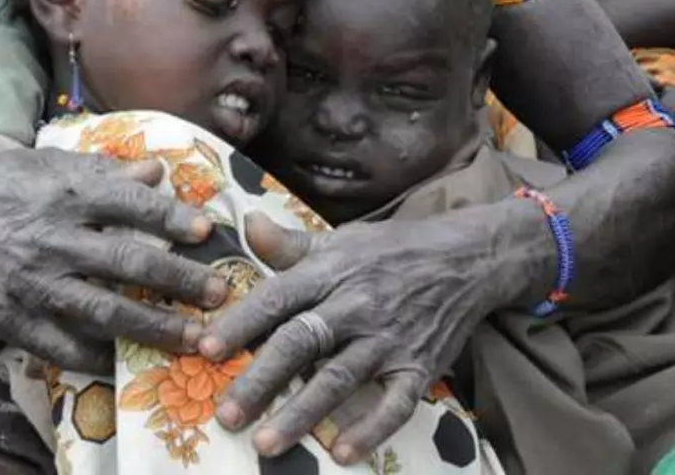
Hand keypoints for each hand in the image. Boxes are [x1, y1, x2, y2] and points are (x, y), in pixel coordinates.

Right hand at [0, 151, 223, 372]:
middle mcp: (51, 240)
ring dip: (154, 328)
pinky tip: (131, 362)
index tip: (207, 230)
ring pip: (103, 311)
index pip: (129, 206)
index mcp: (62, 194)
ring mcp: (31, 285)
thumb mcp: (45, 165)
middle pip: (126, 263)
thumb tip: (160, 173)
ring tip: (194, 339)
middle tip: (217, 294)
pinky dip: (100, 357)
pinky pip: (64, 347)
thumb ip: (104, 171)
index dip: (171, 219)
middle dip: (177, 281)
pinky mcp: (11, 321)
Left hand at [199, 210, 516, 463]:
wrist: (469, 258)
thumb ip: (291, 244)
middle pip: (302, 342)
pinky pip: (395, 404)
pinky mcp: (419, 366)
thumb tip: (246, 224)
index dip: (241, 323)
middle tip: (226, 413)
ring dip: (302, 413)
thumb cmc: (394, 251)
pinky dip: (370, 429)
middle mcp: (358, 305)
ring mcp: (389, 339)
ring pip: (340, 378)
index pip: (278, 297)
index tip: (205, 349)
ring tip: (265, 444)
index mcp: (333, 271)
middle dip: (261, 379)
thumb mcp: (343, 240)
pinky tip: (341, 453)